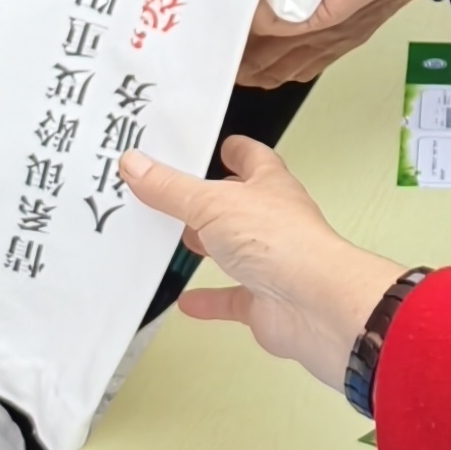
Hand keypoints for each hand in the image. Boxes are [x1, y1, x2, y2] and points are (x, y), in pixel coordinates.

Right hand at [120, 136, 407, 393]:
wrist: (314, 305)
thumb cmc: (282, 242)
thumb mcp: (213, 204)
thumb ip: (172, 188)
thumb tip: (135, 163)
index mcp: (269, 186)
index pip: (253, 159)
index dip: (236, 149)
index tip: (218, 144)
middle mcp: (272, 222)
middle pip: (239, 205)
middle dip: (212, 200)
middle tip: (178, 195)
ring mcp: (270, 263)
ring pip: (235, 251)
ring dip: (210, 247)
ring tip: (178, 240)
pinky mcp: (264, 302)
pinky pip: (232, 300)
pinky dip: (209, 301)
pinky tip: (187, 302)